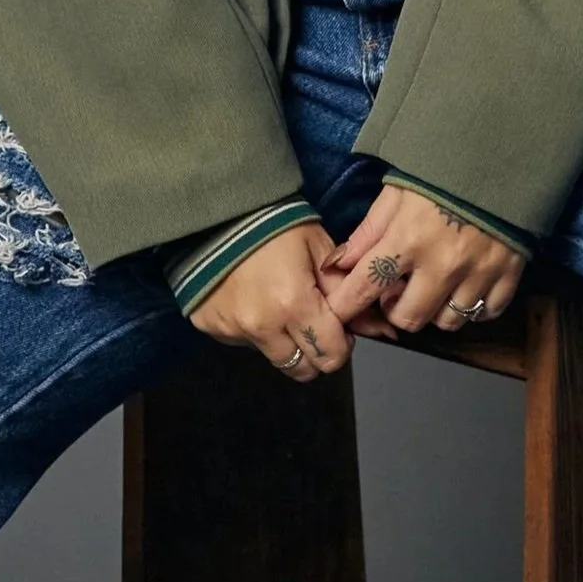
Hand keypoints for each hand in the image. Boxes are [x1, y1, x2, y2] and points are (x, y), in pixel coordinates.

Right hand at [187, 221, 354, 379]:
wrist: (216, 211)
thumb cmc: (275, 225)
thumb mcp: (319, 249)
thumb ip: (344, 292)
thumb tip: (373, 326)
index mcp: (293, 304)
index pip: (330, 356)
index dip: (342, 345)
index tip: (338, 327)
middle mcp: (261, 326)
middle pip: (301, 370)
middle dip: (315, 353)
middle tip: (313, 324)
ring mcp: (231, 330)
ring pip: (273, 357)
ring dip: (283, 342)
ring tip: (278, 306)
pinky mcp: (209, 327)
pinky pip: (243, 342)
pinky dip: (253, 330)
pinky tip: (251, 300)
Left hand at [316, 182, 525, 339]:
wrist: (503, 153)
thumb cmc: (443, 171)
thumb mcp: (398, 192)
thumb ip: (369, 231)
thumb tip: (339, 264)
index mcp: (408, 238)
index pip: (365, 287)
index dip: (346, 305)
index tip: (340, 311)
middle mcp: (442, 264)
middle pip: (409, 319)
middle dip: (396, 311)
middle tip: (397, 290)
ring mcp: (478, 272)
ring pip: (448, 322)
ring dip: (434, 310)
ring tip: (433, 287)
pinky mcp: (509, 274)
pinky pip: (487, 313)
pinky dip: (473, 307)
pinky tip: (465, 287)